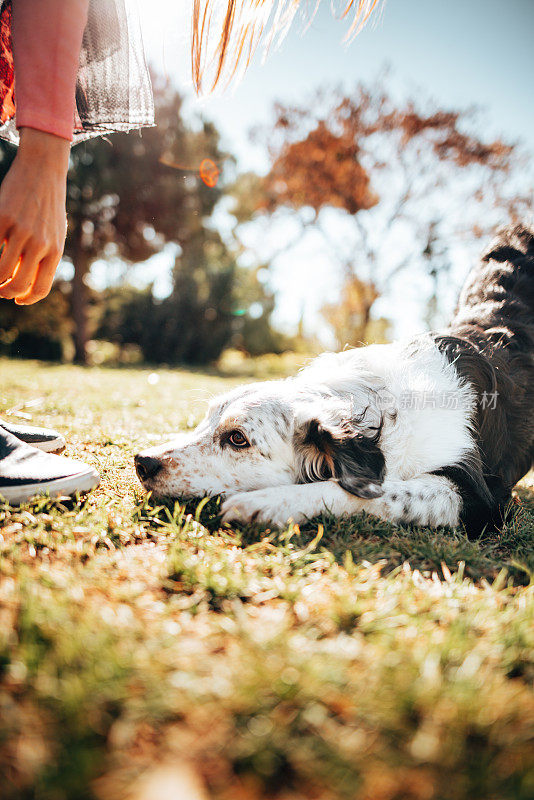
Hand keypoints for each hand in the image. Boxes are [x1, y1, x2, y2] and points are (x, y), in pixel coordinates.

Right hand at [0, 128, 69, 303]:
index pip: (39, 288)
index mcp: (54, 251)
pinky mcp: (2, 218)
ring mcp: (20, 231)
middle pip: (18, 285)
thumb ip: (44, 257)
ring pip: (0, 271)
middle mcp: (39, 244)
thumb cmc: (48, 206)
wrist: (43, 171)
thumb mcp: (54, 234)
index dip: (26, 299)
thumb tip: (24, 280)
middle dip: (5, 293)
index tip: (17, 300)